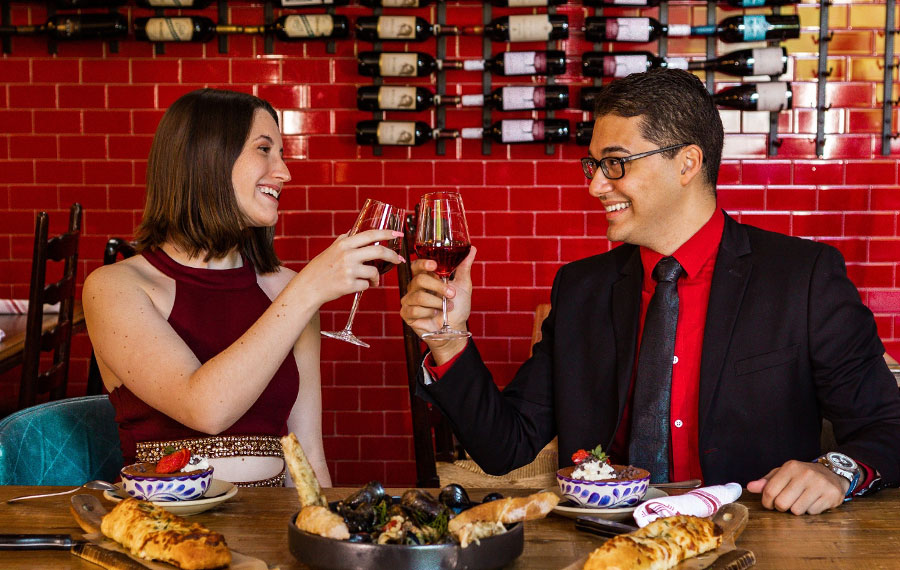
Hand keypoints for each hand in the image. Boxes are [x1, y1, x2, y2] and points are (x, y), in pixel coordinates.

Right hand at [300, 229, 404, 305]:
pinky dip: (365, 286)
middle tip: (398, 260)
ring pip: (374, 272)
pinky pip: (366, 285)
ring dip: (376, 278)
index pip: (370, 235)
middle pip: (379, 252)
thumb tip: (353, 231)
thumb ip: (344, 241)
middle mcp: (347, 256)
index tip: (398, 233)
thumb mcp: (330, 250)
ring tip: (371, 280)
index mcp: (344, 244)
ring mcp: (349, 271)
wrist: (308, 287)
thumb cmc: (320, 269)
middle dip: (393, 256)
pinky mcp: (349, 285)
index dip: (386, 233)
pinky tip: (357, 286)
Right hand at [400, 247, 476, 362]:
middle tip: (451, 294)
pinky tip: (435, 316)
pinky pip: (415, 310)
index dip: (423, 263)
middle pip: (420, 280)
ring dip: (437, 303)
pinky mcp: (406, 313)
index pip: (417, 265)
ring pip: (420, 296)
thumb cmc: (458, 307)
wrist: (455, 328)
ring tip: (446, 308)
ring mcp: (409, 300)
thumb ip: (464, 267)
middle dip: (438, 287)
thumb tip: (472, 249)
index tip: (434, 265)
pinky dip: (429, 313)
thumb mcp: (463, 285)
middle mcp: (414, 287)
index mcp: (426, 277)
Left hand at [746, 459, 848, 514]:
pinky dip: (810, 510)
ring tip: (800, 501)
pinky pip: (812, 512)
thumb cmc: (802, 476)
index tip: (769, 504)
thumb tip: (750, 487)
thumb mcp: (783, 474)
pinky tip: (813, 501)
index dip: (767, 502)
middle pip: (782, 503)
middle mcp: (805, 474)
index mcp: (791, 467)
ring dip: (796, 509)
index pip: (770, 491)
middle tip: (785, 503)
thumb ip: (766, 481)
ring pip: (797, 510)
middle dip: (781, 507)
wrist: (832, 474)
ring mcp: (820, 484)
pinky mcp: (831, 495)